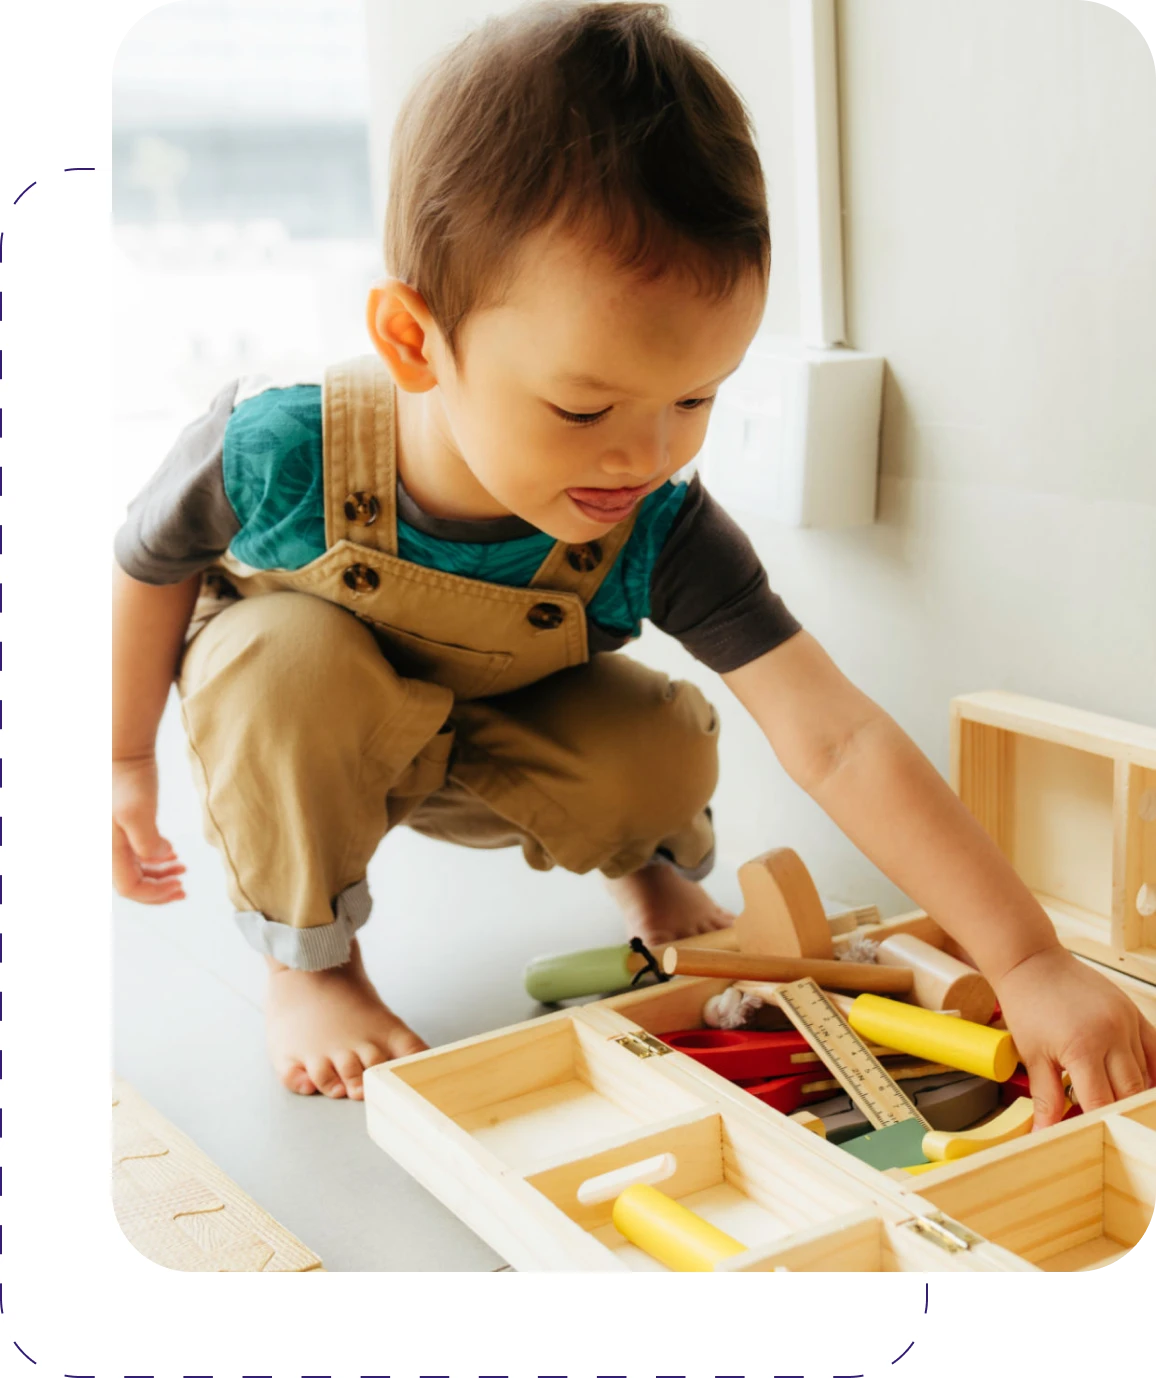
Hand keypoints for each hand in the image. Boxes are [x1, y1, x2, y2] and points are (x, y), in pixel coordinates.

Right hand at [113, 754, 186, 903]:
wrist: (124, 754)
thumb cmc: (128, 781)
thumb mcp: (137, 811)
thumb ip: (146, 841)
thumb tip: (160, 857)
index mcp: (109, 850)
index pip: (129, 888)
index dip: (155, 894)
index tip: (180, 887)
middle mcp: (108, 848)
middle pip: (132, 883)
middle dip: (159, 889)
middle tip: (183, 888)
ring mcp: (115, 838)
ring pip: (136, 868)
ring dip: (159, 874)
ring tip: (182, 869)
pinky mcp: (124, 827)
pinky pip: (137, 853)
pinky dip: (155, 858)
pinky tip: (172, 854)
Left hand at [994, 946, 1155, 1128]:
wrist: (1031, 963)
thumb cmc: (1027, 1006)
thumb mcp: (1032, 1056)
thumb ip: (1045, 1098)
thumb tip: (1041, 1135)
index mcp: (1083, 1048)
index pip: (1102, 1102)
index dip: (1098, 1123)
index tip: (1092, 1136)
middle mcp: (1112, 1035)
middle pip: (1129, 1092)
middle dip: (1120, 1113)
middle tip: (1110, 1128)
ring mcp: (1127, 1022)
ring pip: (1145, 1074)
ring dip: (1134, 1093)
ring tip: (1121, 1108)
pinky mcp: (1133, 1012)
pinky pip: (1155, 1049)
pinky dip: (1152, 1070)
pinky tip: (1142, 1085)